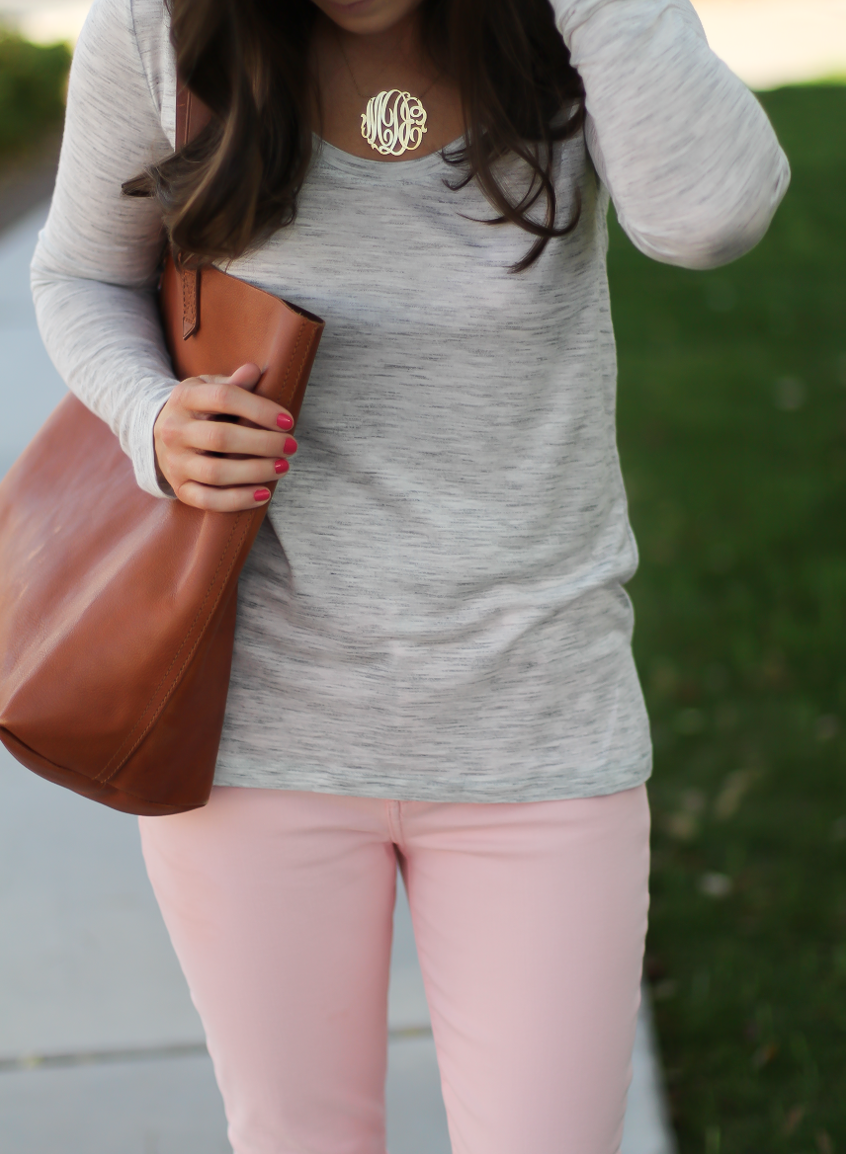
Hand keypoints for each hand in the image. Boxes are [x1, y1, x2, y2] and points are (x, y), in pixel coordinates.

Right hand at [154, 362, 297, 509]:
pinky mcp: (179, 488)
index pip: (224, 398)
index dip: (260, 409)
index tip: (287, 421)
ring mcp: (174, 462)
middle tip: (291, 446)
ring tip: (283, 467)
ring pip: (216, 472)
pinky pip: (208, 500)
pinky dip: (238, 500)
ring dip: (255, 472)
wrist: (159, 434)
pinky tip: (264, 494)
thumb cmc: (198, 409)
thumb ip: (233, 383)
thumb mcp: (209, 387)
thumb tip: (253, 371)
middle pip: (221, 438)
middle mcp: (174, 431)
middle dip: (263, 443)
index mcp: (184, 398)